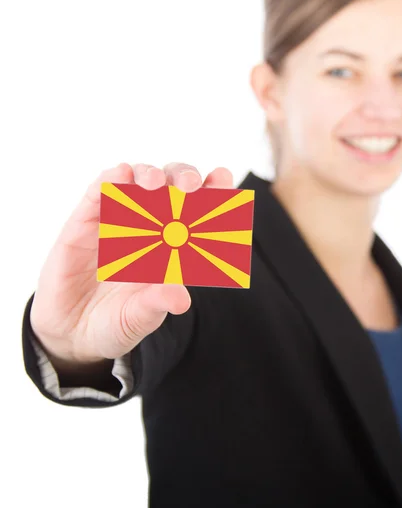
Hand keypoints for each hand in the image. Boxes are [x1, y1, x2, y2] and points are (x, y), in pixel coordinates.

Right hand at [29, 162, 233, 365]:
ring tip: (154, 183)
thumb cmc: (116, 323)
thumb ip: (157, 305)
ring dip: (150, 174)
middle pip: (173, 187)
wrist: (72, 333)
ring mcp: (119, 220)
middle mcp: (152, 227)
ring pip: (139, 180)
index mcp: (176, 247)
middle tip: (189, 186)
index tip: (223, 178)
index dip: (214, 192)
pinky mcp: (86, 221)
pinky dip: (111, 178)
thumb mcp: (138, 318)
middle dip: (184, 178)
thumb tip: (181, 299)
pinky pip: (99, 191)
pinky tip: (120, 175)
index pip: (200, 212)